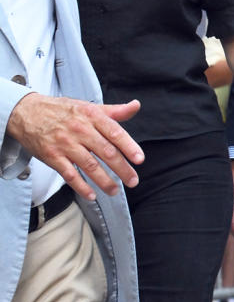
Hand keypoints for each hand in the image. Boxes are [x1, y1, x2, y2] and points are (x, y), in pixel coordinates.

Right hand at [6, 94, 142, 199]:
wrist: (26, 112)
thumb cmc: (61, 110)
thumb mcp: (88, 106)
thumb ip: (114, 111)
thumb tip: (135, 106)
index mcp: (91, 116)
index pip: (114, 132)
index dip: (129, 146)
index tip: (139, 159)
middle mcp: (79, 129)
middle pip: (106, 152)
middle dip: (122, 168)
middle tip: (133, 181)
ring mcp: (65, 143)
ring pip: (89, 165)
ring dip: (104, 181)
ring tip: (115, 190)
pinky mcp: (52, 156)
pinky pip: (69, 174)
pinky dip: (81, 186)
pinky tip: (91, 195)